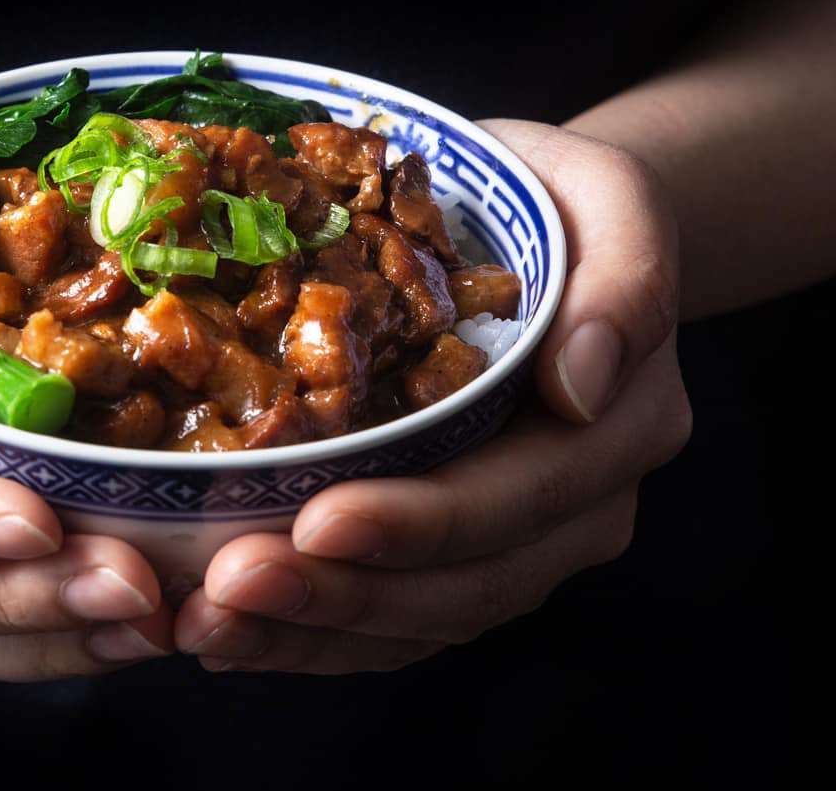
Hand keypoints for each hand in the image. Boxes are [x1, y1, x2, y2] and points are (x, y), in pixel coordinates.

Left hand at [174, 120, 691, 672]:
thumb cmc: (565, 203)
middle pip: (462, 584)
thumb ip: (627, 282)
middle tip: (228, 587)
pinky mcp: (465, 555)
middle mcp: (580, 504)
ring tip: (208, 623)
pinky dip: (312, 636)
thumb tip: (581, 385)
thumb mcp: (612, 198)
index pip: (516, 498)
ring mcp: (523, 541)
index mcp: (619, 426)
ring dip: (311, 633)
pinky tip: (230, 632)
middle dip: (341, 596)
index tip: (317, 523)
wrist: (552, 230)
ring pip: (421, 620)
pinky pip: (395, 621)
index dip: (418, 523)